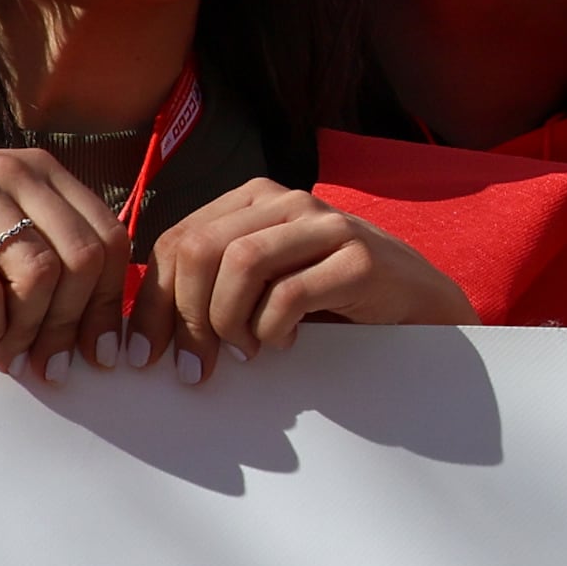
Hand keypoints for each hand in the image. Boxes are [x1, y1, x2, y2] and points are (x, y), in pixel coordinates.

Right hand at [0, 146, 126, 371]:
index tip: (102, 351)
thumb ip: (45, 248)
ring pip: (38, 274)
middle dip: (72, 323)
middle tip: (56, 366)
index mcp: (40, 171)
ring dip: (30, 330)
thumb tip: (101, 318)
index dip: (110, 301)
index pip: (109, 237)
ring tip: (12, 358)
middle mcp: (12, 171)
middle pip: (82, 259)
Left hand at [128, 182, 479, 365]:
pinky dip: (272, 329)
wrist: (420, 304)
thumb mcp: (264, 281)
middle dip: (185, 316)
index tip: (146, 355)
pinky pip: (289, 293)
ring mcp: (329, 226)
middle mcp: (290, 201)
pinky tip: (282, 344)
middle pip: (202, 248)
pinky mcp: (360, 259)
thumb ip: (214, 283)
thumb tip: (146, 329)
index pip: (179, 240)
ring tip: (242, 352)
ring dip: (227, 321)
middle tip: (192, 366)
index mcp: (255, 199)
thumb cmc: (332, 298)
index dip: (154, 302)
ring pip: (240, 263)